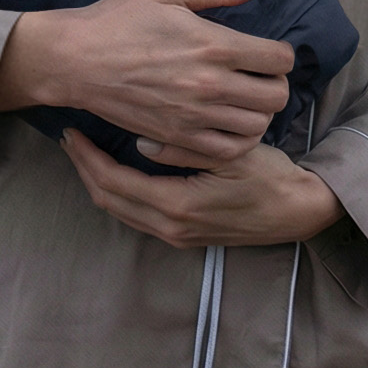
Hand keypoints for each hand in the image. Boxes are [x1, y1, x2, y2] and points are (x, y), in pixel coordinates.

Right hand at [0, 0, 292, 166]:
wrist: (75, 60)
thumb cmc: (119, 21)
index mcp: (214, 44)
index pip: (279, 59)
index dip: (281, 54)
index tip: (267, 51)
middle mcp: (210, 84)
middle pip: (276, 96)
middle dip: (276, 83)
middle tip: (259, 76)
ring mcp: (194, 116)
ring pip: (257, 126)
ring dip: (259, 113)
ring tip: (245, 100)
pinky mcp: (176, 137)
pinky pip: (227, 150)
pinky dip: (236, 140)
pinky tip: (227, 124)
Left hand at [62, 131, 342, 248]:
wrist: (297, 211)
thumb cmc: (269, 177)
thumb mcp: (233, 155)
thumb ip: (186, 149)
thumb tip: (142, 142)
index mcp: (178, 206)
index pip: (114, 181)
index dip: (88, 157)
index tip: (73, 131)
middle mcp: (171, 227)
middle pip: (109, 199)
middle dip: (84, 168)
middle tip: (70, 137)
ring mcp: (176, 235)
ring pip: (120, 211)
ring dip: (98, 181)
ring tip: (85, 151)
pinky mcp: (184, 235)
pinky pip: (136, 215)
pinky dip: (118, 192)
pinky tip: (116, 169)